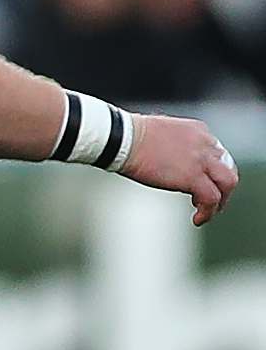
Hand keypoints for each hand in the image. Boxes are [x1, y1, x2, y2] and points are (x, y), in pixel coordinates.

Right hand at [122, 114, 238, 225]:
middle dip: (222, 185)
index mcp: (198, 131)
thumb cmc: (129, 134)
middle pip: (228, 167)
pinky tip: (197, 219)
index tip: (203, 180)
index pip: (217, 153)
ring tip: (208, 211)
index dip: (212, 170)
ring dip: (221, 200)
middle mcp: (205, 144)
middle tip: (213, 200)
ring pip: (228, 183)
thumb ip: (173, 143)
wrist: (122, 138)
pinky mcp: (193, 177)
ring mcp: (201, 161)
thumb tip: (168, 157)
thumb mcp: (160, 132)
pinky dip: (208, 212)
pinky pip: (211, 199)